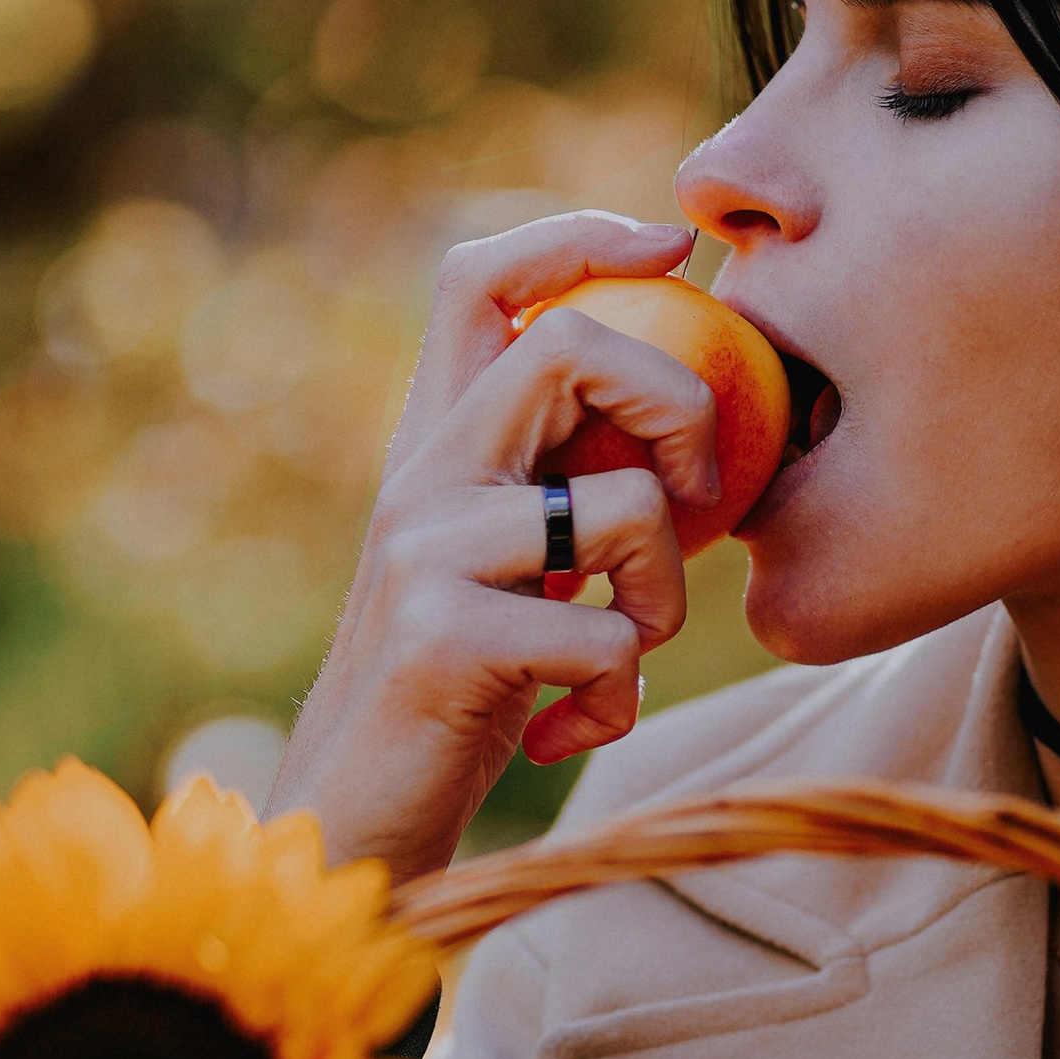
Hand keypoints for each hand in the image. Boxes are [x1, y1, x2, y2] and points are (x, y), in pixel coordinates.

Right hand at [268, 210, 723, 878]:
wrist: (356, 823)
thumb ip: (560, 487)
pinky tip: (567, 728)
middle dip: (678, 406)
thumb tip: (688, 413)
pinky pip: (609, 637)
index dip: (579, 235)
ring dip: (663, 598)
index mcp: (433, 445)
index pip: (480, 278)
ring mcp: (426, 553)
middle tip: (703, 492)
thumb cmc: (459, 697)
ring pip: (627, 509)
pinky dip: (619, 696)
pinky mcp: (445, 639)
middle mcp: (420, 477)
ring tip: (617, 658)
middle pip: (571, 346)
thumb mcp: (509, 571)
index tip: (671, 245)